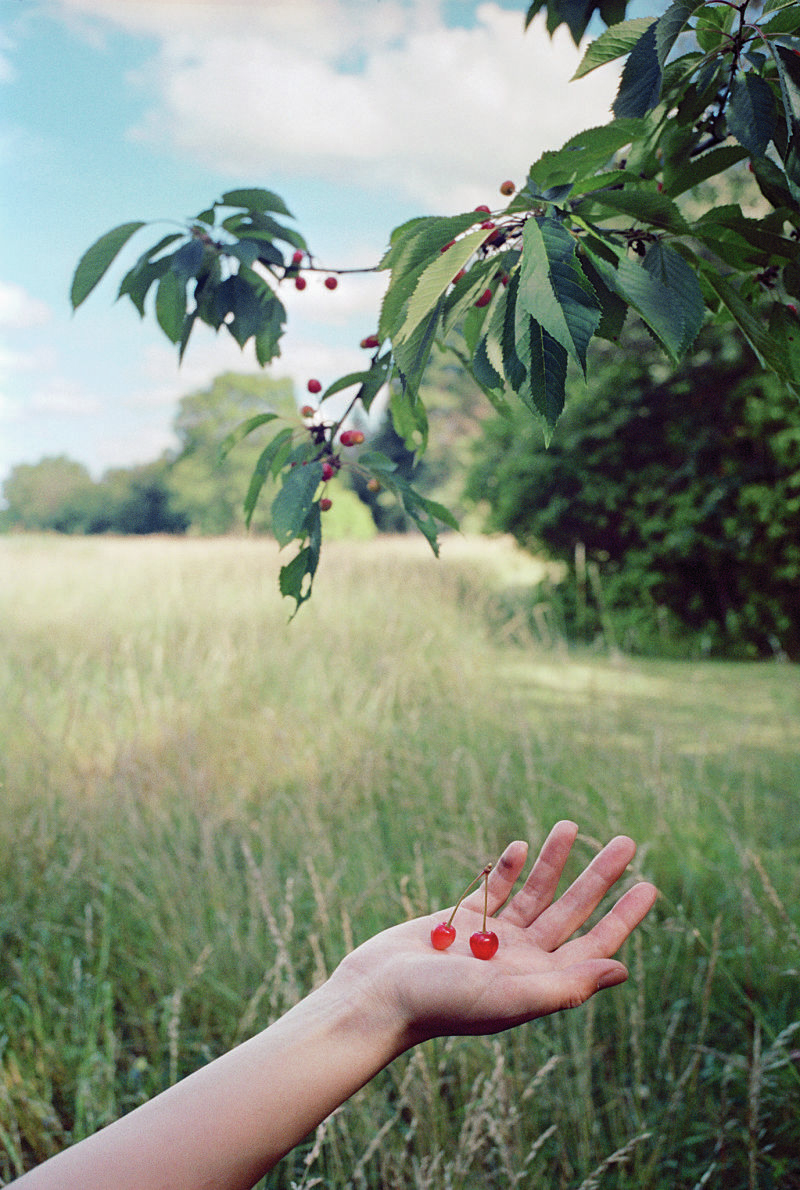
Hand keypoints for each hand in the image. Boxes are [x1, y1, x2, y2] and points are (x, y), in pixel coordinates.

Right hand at [335, 821, 657, 1047]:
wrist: (379, 996)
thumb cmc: (443, 1004)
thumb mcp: (510, 996)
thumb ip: (567, 985)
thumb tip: (621, 968)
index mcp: (540, 982)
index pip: (594, 945)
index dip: (623, 917)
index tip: (648, 885)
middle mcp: (522, 960)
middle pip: (572, 911)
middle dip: (599, 877)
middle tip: (627, 842)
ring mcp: (492, 939)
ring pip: (535, 893)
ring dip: (555, 861)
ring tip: (571, 824)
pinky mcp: (460, 920)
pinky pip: (494, 889)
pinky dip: (509, 868)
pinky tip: (524, 846)